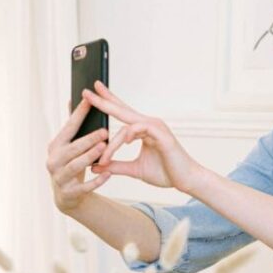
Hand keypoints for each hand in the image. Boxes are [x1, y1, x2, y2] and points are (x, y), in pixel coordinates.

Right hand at [46, 97, 111, 211]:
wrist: (67, 195)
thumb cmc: (71, 163)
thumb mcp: (69, 146)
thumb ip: (72, 126)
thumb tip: (73, 98)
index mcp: (55, 146)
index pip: (68, 128)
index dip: (79, 115)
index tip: (90, 100)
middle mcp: (54, 160)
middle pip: (73, 148)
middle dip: (88, 139)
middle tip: (105, 131)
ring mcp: (59, 177)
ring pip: (76, 166)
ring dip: (90, 157)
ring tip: (105, 148)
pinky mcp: (69, 193)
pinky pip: (84, 187)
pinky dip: (96, 180)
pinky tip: (108, 173)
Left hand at [84, 81, 205, 192]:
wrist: (186, 181)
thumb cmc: (165, 173)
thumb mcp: (134, 170)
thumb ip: (115, 166)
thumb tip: (95, 166)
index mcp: (143, 129)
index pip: (122, 111)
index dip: (108, 100)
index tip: (92, 91)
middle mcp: (149, 124)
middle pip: (122, 109)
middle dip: (103, 100)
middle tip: (86, 91)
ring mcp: (156, 127)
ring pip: (127, 125)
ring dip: (112, 141)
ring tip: (102, 153)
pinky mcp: (162, 135)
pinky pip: (139, 130)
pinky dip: (128, 136)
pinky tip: (122, 141)